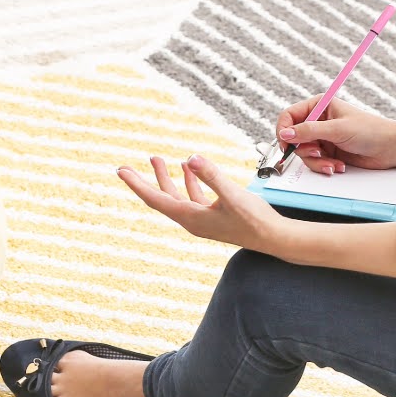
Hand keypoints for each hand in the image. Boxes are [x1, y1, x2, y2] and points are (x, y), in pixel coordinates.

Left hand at [118, 154, 283, 250]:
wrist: (275, 239)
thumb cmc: (255, 220)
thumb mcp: (232, 195)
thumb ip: (211, 175)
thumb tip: (190, 157)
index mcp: (190, 217)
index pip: (156, 199)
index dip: (137, 184)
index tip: (120, 170)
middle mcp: (191, 220)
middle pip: (160, 198)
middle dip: (144, 180)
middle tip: (125, 167)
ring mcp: (201, 220)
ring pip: (175, 196)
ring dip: (165, 178)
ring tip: (156, 159)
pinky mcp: (213, 216)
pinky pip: (192, 197)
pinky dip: (187, 182)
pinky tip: (188, 169)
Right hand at [274, 96, 395, 174]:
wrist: (391, 148)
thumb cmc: (370, 131)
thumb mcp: (337, 129)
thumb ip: (308, 131)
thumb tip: (285, 135)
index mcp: (318, 106)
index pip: (289, 116)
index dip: (284, 130)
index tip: (286, 143)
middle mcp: (318, 121)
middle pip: (293, 137)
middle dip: (304, 149)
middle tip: (316, 153)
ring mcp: (322, 138)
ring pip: (303, 152)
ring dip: (317, 161)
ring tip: (332, 163)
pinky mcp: (327, 152)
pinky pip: (314, 162)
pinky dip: (324, 166)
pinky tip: (338, 165)